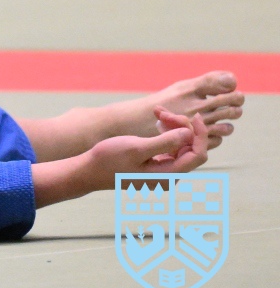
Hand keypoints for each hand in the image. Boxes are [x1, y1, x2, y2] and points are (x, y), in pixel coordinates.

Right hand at [86, 107, 211, 185]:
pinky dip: (166, 133)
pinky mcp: (155, 165)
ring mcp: (163, 171)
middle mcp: (170, 176)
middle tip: (161, 112)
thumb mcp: (136, 148)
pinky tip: (157, 123)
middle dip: (181, 127)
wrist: (88, 171)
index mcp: (169, 175)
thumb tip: (189, 133)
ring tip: (157, 113)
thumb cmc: (110, 159)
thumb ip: (165, 142)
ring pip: (180, 146)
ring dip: (173, 128)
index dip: (200, 134)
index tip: (194, 115)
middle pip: (189, 148)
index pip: (198, 154)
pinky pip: (169, 148)